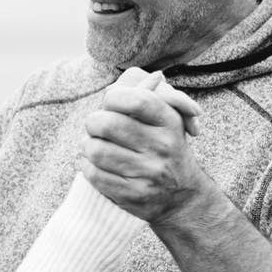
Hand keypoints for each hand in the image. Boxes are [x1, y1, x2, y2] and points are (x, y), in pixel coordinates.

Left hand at [79, 67, 210, 223]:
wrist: (183, 197)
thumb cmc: (166, 148)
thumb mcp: (167, 119)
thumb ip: (151, 95)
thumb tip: (152, 75)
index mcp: (169, 123)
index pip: (137, 100)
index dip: (114, 97)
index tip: (109, 102)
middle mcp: (162, 148)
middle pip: (107, 124)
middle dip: (93, 122)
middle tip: (95, 125)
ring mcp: (148, 174)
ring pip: (96, 150)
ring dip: (88, 146)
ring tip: (93, 145)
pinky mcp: (133, 196)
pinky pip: (94, 175)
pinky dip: (87, 166)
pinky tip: (94, 164)